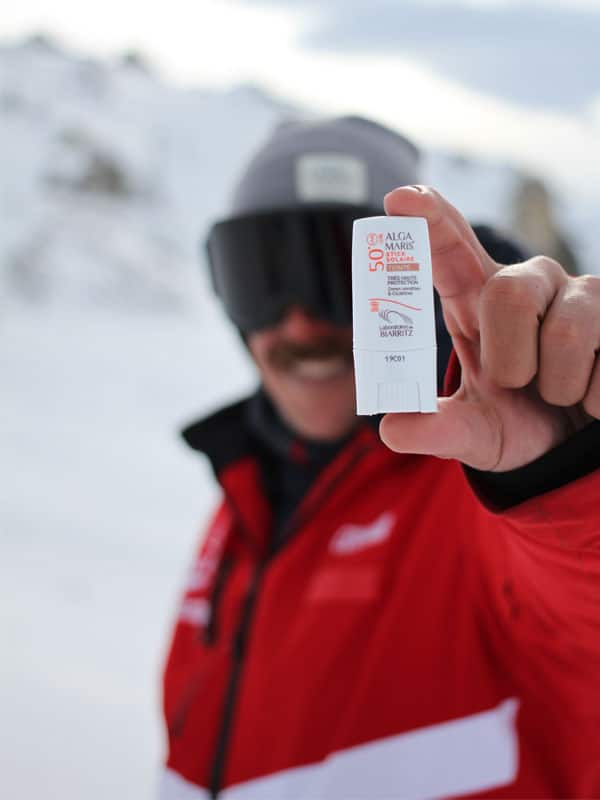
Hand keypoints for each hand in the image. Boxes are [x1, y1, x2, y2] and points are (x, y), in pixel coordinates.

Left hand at [379, 186, 599, 470]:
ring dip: (557, 385)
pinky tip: (592, 398)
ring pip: (565, 331)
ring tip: (558, 395)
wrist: (576, 450)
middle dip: (509, 358)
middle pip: (508, 292)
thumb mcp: (476, 435)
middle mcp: (527, 284)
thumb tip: (392, 430)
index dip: (430, 219)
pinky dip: (594, 398)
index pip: (451, 249)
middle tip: (515, 385)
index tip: (399, 199)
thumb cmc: (519, 425)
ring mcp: (580, 294)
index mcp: (477, 302)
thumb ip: (438, 430)